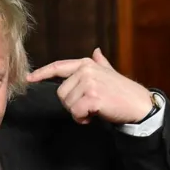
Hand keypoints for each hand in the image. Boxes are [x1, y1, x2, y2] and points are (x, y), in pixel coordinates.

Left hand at [26, 47, 155, 125]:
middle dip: (72, 104)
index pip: (58, 67)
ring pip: (68, 105)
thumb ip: (100, 63)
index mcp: (86, 64)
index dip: (42, 73)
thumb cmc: (124, 92)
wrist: (140, 105)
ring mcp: (89, 83)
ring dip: (79, 113)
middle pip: (61, 93)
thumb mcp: (110, 73)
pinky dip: (84, 119)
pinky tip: (95, 115)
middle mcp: (85, 71)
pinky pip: (76, 112)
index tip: (29, 78)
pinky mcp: (92, 97)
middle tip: (89, 106)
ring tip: (95, 110)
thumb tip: (96, 51)